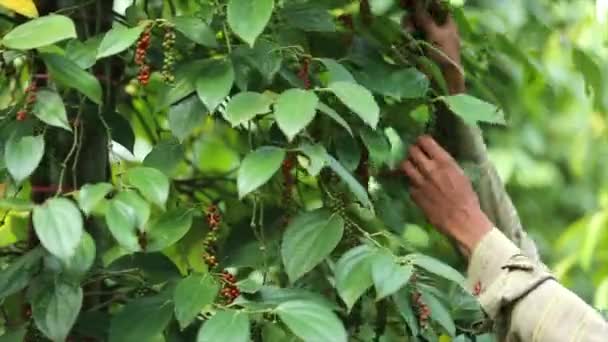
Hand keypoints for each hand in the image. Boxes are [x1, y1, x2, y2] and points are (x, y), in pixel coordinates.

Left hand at [401, 135, 492, 256]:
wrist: (462, 221)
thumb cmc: (468, 199)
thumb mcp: (461, 176)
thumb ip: (447, 166)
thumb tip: (438, 159)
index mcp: (445, 163)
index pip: (426, 142)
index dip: (421, 140)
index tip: (421, 141)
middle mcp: (430, 170)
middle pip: (412, 151)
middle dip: (412, 150)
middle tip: (414, 153)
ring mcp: (420, 182)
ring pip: (405, 166)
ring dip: (407, 165)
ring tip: (410, 167)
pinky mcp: (415, 195)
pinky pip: (408, 184)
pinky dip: (411, 184)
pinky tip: (416, 187)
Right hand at [404, 0, 464, 92]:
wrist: (442, 82)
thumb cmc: (443, 56)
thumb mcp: (435, 34)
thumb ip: (424, 17)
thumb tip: (416, 1)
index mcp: (446, 23)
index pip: (436, 6)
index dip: (424, 3)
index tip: (411, 2)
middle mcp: (436, 28)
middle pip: (422, 14)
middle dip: (414, 15)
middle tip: (407, 18)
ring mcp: (427, 39)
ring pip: (414, 25)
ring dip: (409, 25)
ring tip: (407, 31)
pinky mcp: (418, 48)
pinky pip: (410, 36)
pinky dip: (407, 35)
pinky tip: (404, 37)